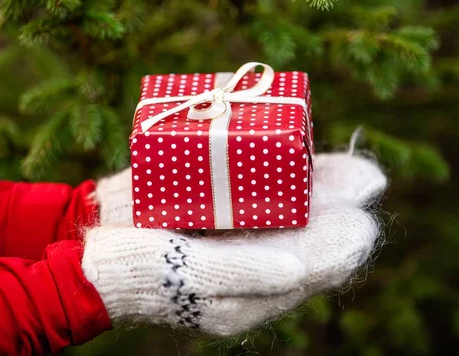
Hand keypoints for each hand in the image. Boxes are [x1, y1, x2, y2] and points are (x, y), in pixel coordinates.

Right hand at [82, 151, 386, 335]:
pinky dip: (287, 180)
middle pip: (307, 241)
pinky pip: (264, 202)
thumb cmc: (133, 267)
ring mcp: (236, 244)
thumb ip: (241, 272)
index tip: (364, 217)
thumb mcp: (185, 272)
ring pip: (291, 219)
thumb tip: (299, 271)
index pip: (307, 272)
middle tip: (368, 180)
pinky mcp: (221, 218)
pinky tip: (304, 159)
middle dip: (337, 211)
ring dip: (321, 193)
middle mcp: (250, 273)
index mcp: (247, 298)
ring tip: (357, 173)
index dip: (338, 245)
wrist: (90, 252)